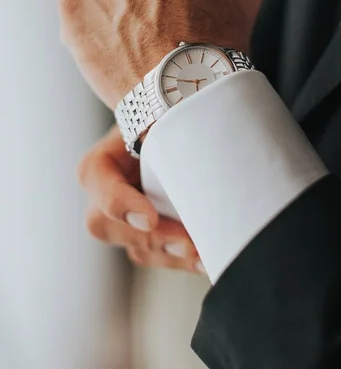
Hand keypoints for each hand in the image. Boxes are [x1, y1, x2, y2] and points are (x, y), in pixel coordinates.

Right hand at [79, 124, 204, 272]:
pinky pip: (158, 257)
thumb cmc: (160, 122)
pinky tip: (206, 258)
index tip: (151, 218)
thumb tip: (176, 118)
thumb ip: (154, 122)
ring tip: (206, 253)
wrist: (168, 135)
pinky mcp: (144, 239)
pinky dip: (183, 259)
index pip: (98, 183)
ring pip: (138, 248)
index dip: (121, 204)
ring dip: (172, 254)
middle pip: (111, 226)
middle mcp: (101, 199)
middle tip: (189, 243)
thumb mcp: (155, 119)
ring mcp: (121, 224)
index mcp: (98, 166)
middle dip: (152, 238)